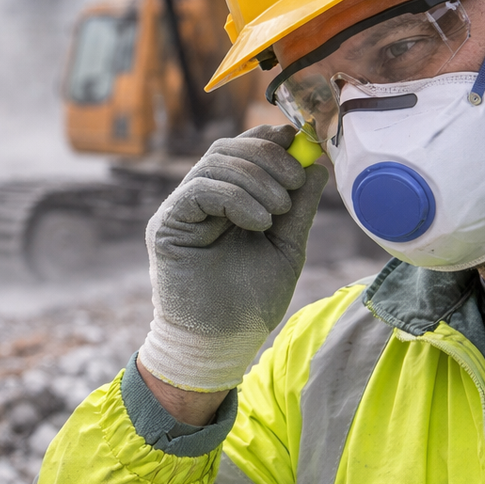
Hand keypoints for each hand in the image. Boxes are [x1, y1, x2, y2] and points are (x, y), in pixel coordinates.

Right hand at [137, 124, 328, 392]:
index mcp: (225, 200)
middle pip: (228, 148)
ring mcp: (180, 210)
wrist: (220, 344)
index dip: (268, 139)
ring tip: (276, 213)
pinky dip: (235, 198)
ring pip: (215, 163)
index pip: (241, 150)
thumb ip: (298, 208)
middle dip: (268, 157)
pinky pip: (199, 188)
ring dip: (256, 179)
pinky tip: (257, 223)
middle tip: (294, 183)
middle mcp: (199, 199)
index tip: (299, 143)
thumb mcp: (286, 247)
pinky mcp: (167, 224)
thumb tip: (317, 165)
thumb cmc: (250, 303)